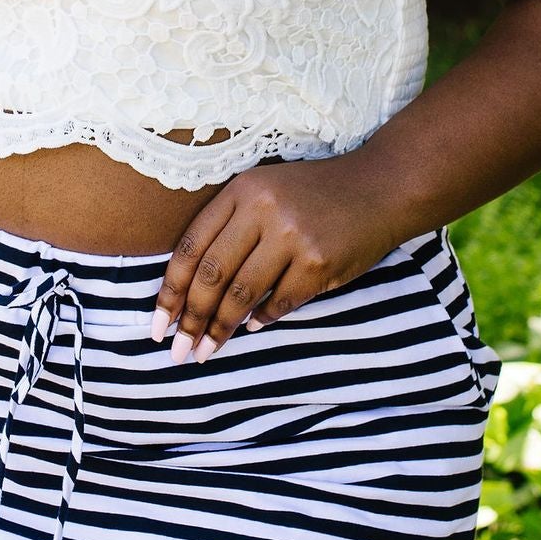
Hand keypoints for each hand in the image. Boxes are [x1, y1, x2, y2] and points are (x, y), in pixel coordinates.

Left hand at [154, 156, 400, 359]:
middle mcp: (263, 211)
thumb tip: (191, 290)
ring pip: (241, 295)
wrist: (381, 188)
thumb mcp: (265, 189)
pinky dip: (261, 319)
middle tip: (177, 351)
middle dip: (190, 320)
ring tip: (205, 351)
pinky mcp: (319, 263)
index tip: (158, 324)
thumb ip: (229, 226)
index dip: (169, 291)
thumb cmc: (315, 194)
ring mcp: (292, 237)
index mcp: (241, 190)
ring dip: (220, 329)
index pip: (191, 248)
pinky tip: (251, 328)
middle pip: (211, 276)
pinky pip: (279, 303)